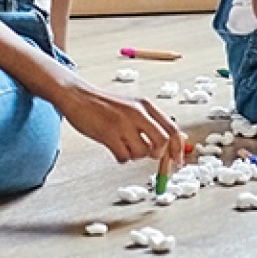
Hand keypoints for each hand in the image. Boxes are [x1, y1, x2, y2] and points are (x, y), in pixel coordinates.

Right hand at [57, 82, 181, 163]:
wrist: (78, 96)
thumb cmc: (105, 104)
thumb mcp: (133, 106)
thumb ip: (150, 121)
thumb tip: (170, 141)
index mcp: (146, 105)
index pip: (172, 129)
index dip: (178, 148)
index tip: (177, 162)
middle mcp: (137, 112)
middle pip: (162, 142)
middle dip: (158, 154)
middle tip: (149, 154)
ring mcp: (123, 123)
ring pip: (142, 153)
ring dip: (135, 155)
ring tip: (125, 145)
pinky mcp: (108, 134)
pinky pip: (124, 157)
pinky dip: (121, 157)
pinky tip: (115, 148)